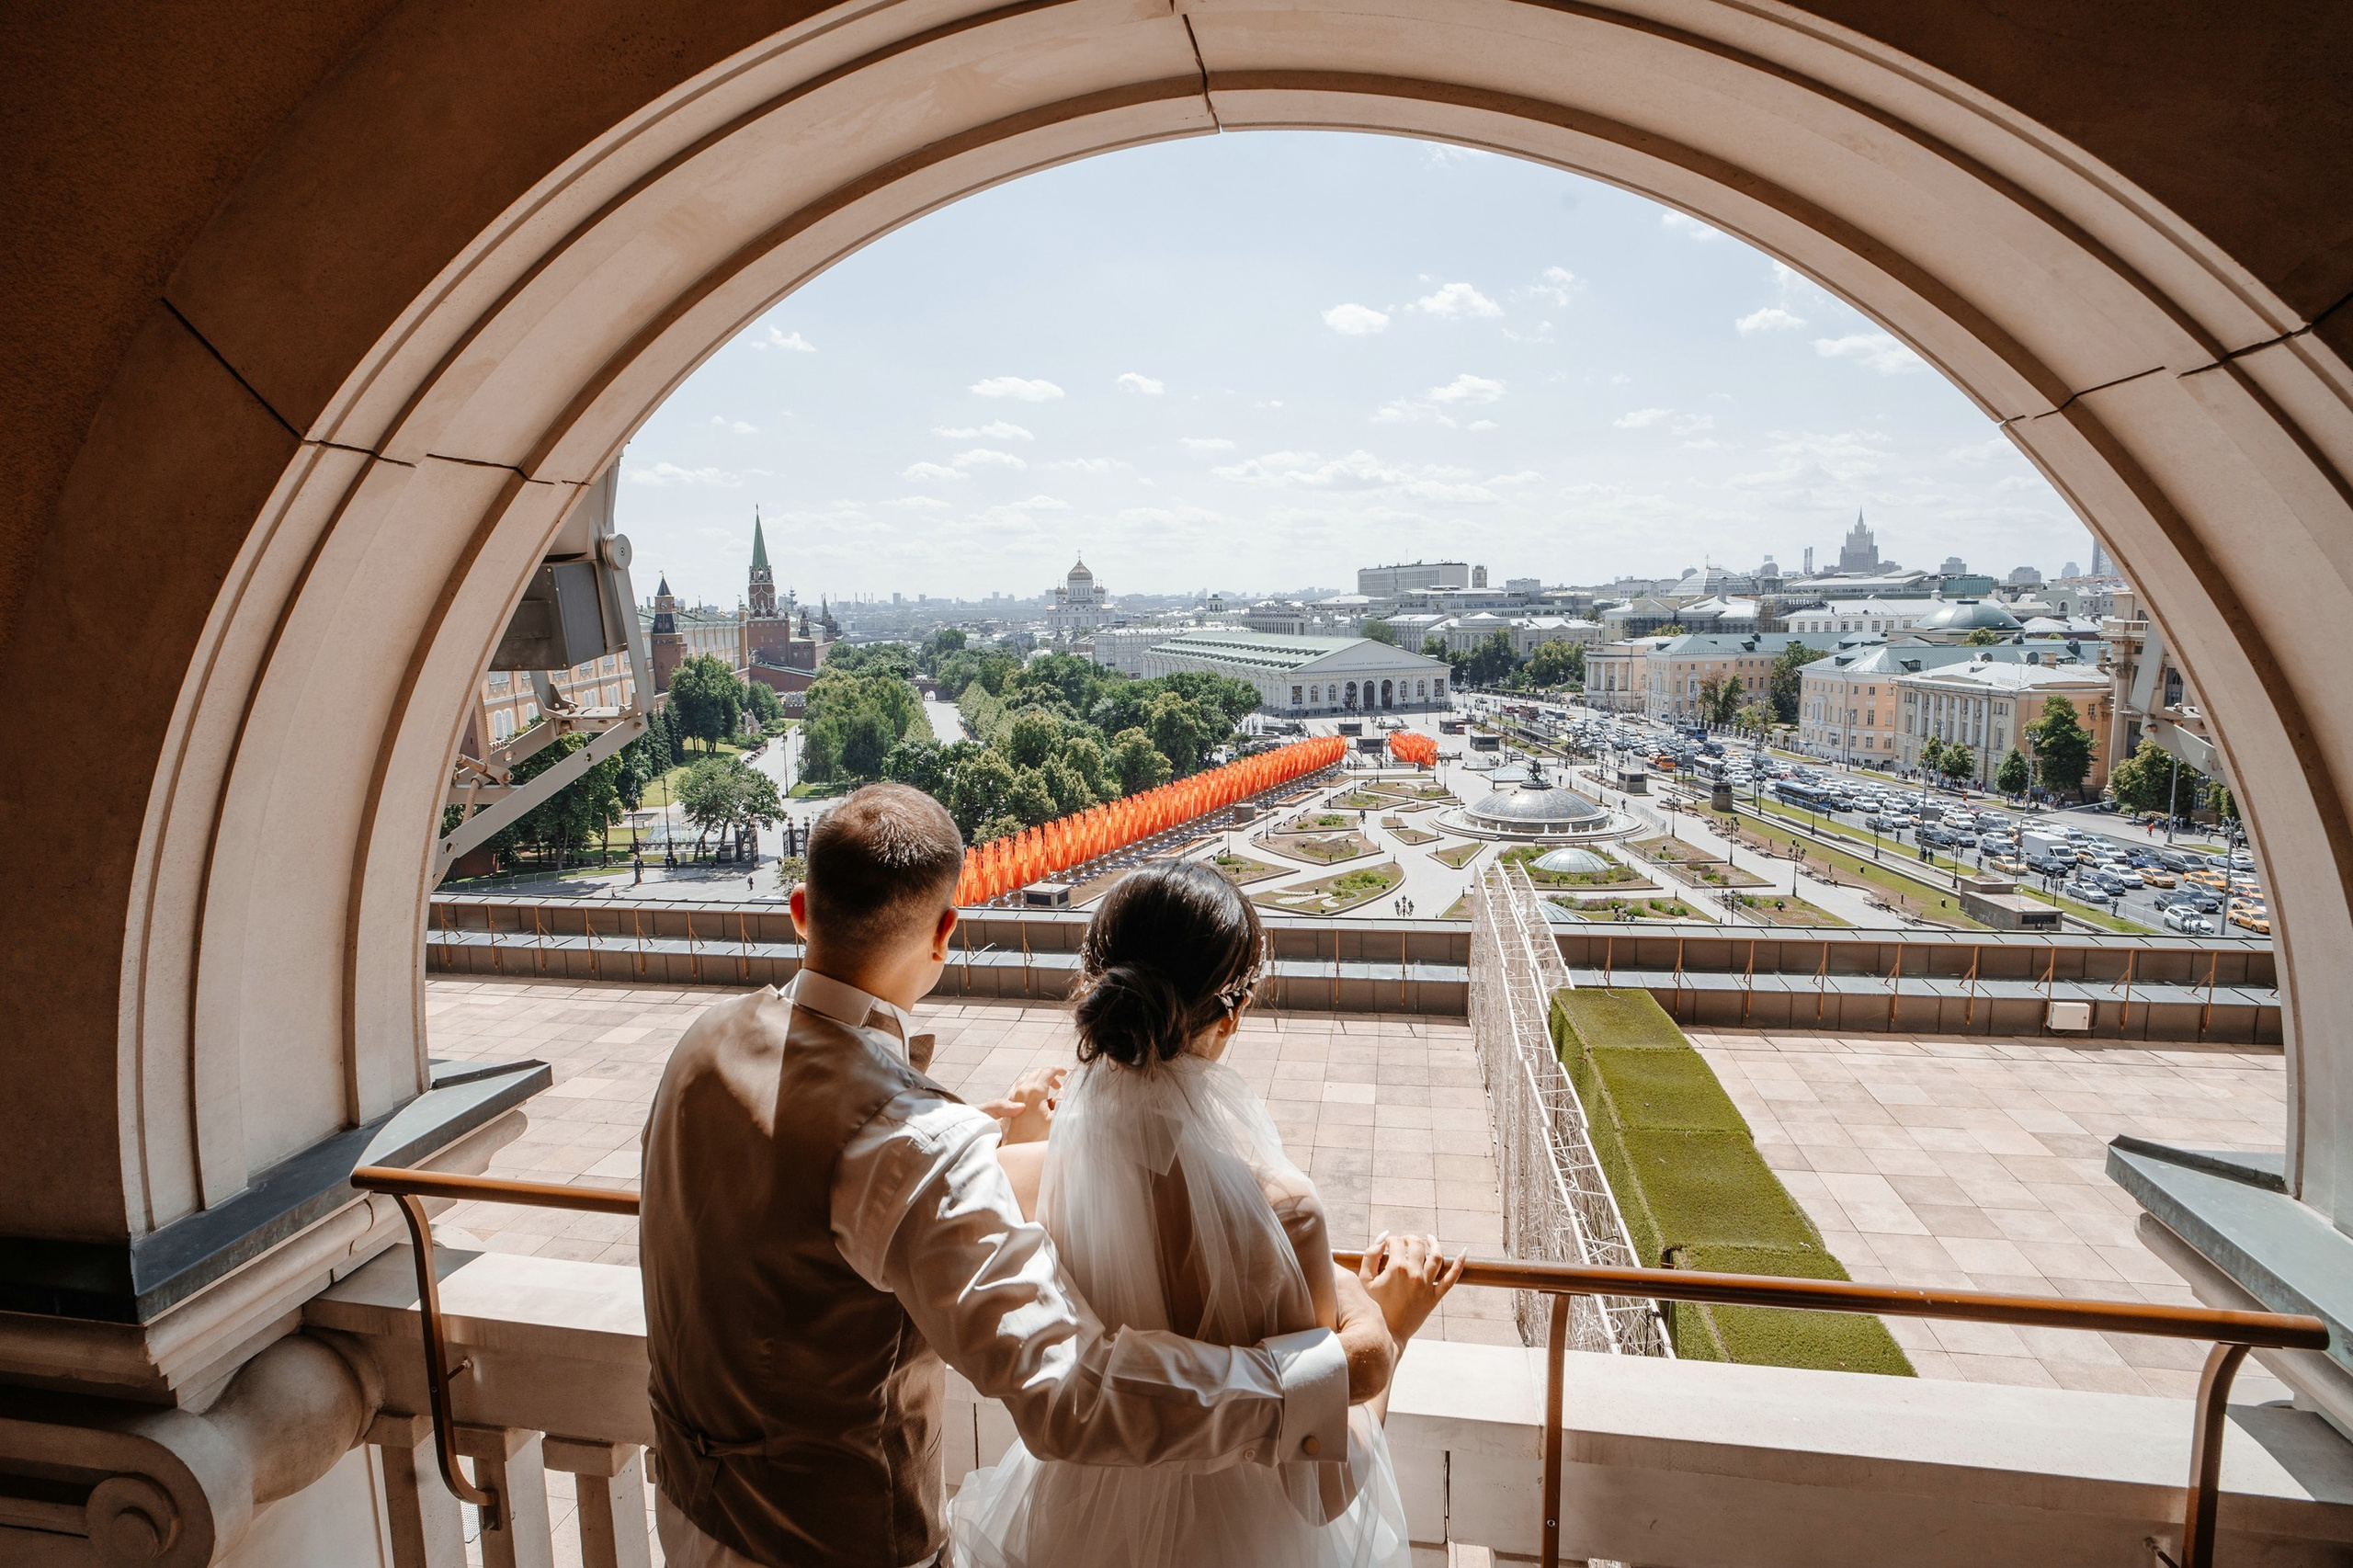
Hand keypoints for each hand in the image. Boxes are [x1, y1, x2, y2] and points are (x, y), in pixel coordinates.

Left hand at [976, 1064, 1065, 1144]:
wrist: (1001, 1140)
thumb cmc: (1029, 1135)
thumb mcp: (1050, 1122)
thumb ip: (1058, 1107)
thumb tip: (1060, 1098)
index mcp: (1035, 1091)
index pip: (1048, 1072)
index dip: (1058, 1070)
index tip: (1065, 1072)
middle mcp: (1023, 1089)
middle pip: (1038, 1072)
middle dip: (1050, 1076)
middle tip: (1059, 1086)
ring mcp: (1015, 1093)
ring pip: (1028, 1077)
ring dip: (1039, 1080)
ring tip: (1047, 1091)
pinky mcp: (1009, 1099)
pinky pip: (1020, 1084)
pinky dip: (1029, 1084)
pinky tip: (1033, 1096)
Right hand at [1358, 1231, 1463, 1345]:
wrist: (1387, 1334)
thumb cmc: (1373, 1306)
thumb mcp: (1364, 1280)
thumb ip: (1370, 1256)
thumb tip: (1382, 1239)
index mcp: (1396, 1267)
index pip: (1396, 1242)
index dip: (1389, 1241)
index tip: (1386, 1246)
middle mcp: (1414, 1273)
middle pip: (1416, 1244)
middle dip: (1409, 1239)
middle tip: (1404, 1242)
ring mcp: (1427, 1285)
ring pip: (1436, 1256)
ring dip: (1433, 1244)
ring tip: (1429, 1239)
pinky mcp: (1435, 1297)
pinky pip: (1451, 1279)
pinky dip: (1459, 1265)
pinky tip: (1464, 1252)